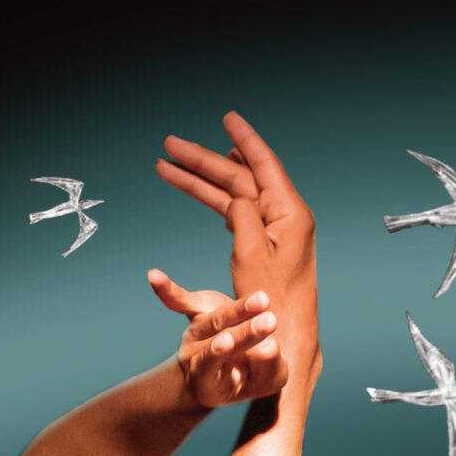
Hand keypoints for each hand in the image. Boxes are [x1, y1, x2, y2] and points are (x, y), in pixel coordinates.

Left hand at [150, 274, 285, 408]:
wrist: (231, 363)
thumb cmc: (251, 375)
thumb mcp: (266, 382)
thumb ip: (268, 368)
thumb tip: (270, 346)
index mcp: (207, 384)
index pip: (212, 367)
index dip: (223, 356)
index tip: (247, 348)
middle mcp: (194, 359)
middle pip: (217, 343)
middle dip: (244, 334)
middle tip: (269, 323)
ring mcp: (195, 333)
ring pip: (216, 319)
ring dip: (240, 309)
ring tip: (263, 300)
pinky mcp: (197, 311)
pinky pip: (180, 301)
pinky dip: (167, 290)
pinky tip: (154, 276)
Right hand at [155, 112, 319, 385]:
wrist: (284, 337)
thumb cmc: (271, 301)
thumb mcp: (251, 254)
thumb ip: (243, 215)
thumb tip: (236, 193)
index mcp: (289, 213)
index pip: (263, 164)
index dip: (243, 139)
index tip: (227, 118)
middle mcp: (284, 217)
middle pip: (239, 177)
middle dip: (204, 161)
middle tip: (170, 145)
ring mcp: (274, 231)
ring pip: (232, 195)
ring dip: (201, 181)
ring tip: (167, 166)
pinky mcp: (263, 246)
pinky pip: (234, 213)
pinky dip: (214, 200)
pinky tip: (201, 188)